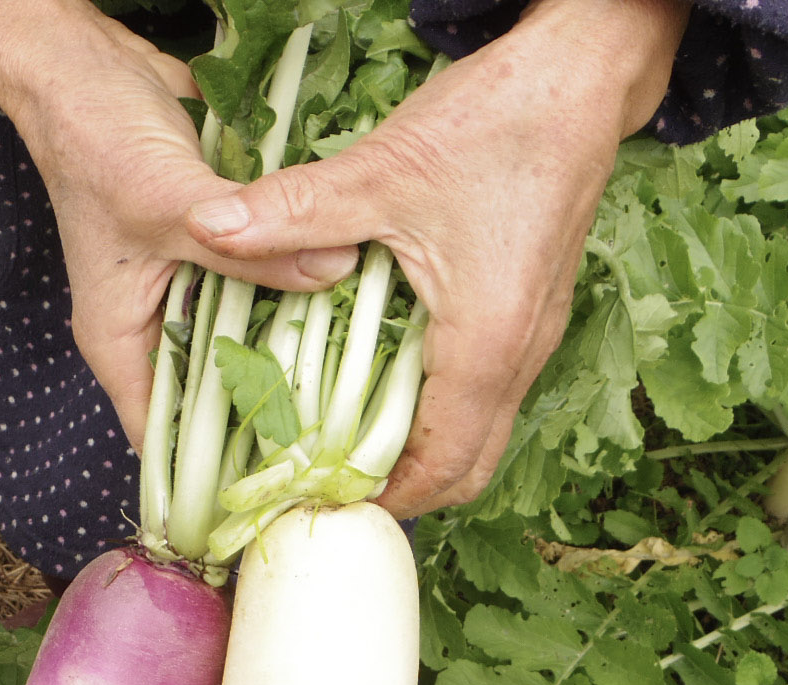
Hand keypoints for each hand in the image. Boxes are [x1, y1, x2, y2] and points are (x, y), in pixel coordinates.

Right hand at [0, 0, 358, 445]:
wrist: (85, 64)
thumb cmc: (95, 140)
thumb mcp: (170, 204)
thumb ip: (249, 247)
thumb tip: (335, 272)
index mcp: (121, 343)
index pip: (163, 437)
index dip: (215, 469)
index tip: (283, 488)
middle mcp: (154, 326)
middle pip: (218, 396)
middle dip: (272, 408)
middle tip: (343, 433)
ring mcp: (189, 289)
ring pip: (249, 339)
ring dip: (295, 344)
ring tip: (363, 377)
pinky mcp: (221, 251)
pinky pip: (265, 285)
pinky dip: (298, 288)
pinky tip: (352, 304)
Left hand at [185, 0, 689, 517]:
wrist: (580, 75)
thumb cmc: (495, 121)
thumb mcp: (381, 168)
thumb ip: (292, 208)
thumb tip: (207, 226)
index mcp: (486, 345)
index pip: (439, 468)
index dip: (379, 500)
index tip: (316, 506)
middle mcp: (519, 357)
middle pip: (467, 472)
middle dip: (399, 493)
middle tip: (323, 488)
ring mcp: (531, 339)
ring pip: (478, 436)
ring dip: (416, 454)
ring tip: (339, 448)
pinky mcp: (528, 316)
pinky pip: (484, 395)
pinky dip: (434, 413)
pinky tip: (377, 385)